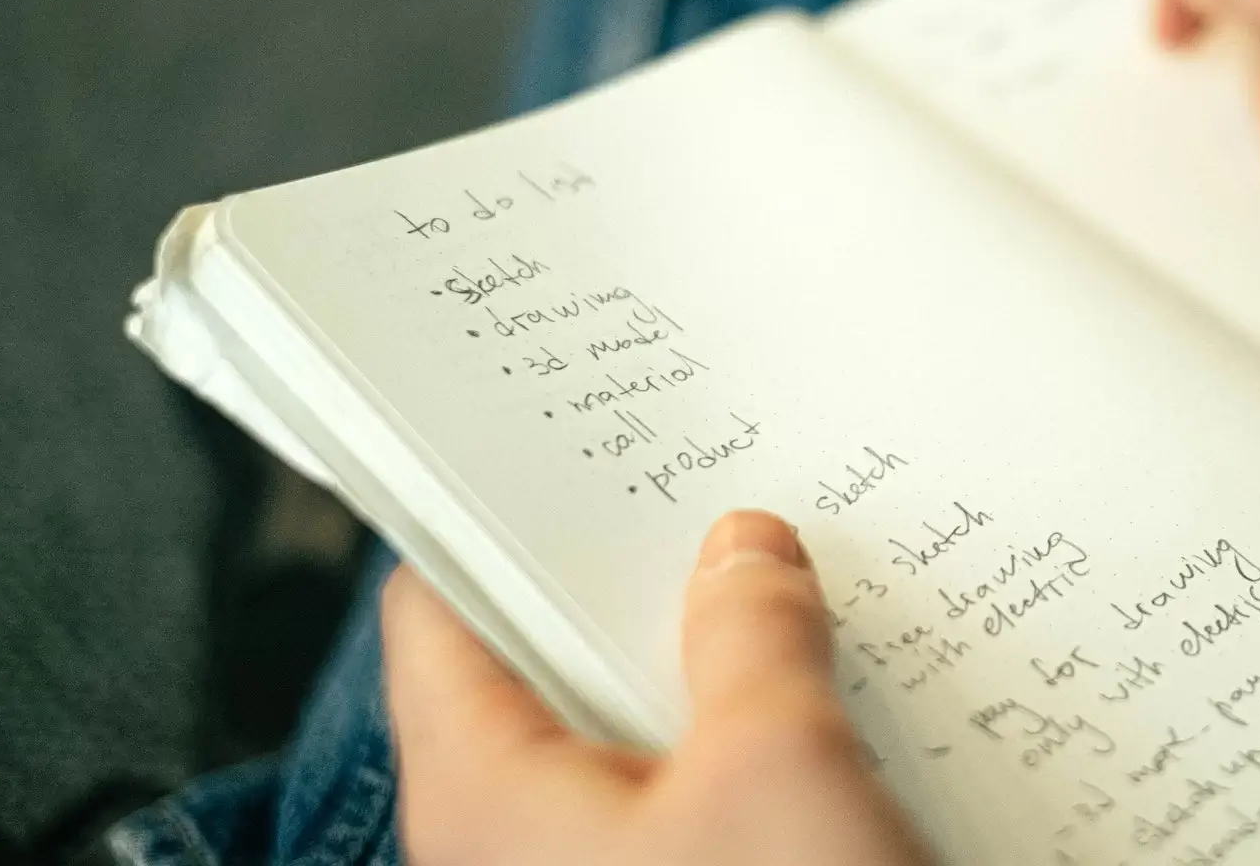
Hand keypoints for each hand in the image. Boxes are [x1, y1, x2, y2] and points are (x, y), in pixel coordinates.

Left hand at [382, 510, 932, 865]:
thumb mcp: (778, 770)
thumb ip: (754, 635)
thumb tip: (745, 548)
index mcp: (482, 789)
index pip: (434, 608)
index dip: (488, 510)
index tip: (552, 434)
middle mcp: (512, 839)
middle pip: (543, 662)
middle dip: (633, 578)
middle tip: (710, 490)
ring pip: (631, 731)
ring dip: (707, 659)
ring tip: (785, 577)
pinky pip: (689, 796)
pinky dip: (744, 735)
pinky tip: (825, 698)